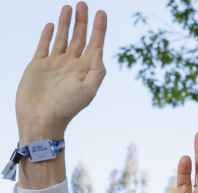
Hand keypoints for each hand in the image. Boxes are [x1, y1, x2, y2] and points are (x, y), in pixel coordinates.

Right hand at [16, 3, 106, 139]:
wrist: (41, 119)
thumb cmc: (66, 108)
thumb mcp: (87, 90)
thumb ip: (96, 71)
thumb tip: (100, 54)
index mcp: (86, 70)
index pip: (95, 44)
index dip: (99, 28)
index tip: (102, 12)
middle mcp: (72, 65)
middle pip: (79, 37)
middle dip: (82, 21)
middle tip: (84, 3)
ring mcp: (55, 64)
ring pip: (63, 38)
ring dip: (67, 23)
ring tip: (69, 7)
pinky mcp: (38, 65)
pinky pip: (45, 46)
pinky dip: (49, 35)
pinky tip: (53, 25)